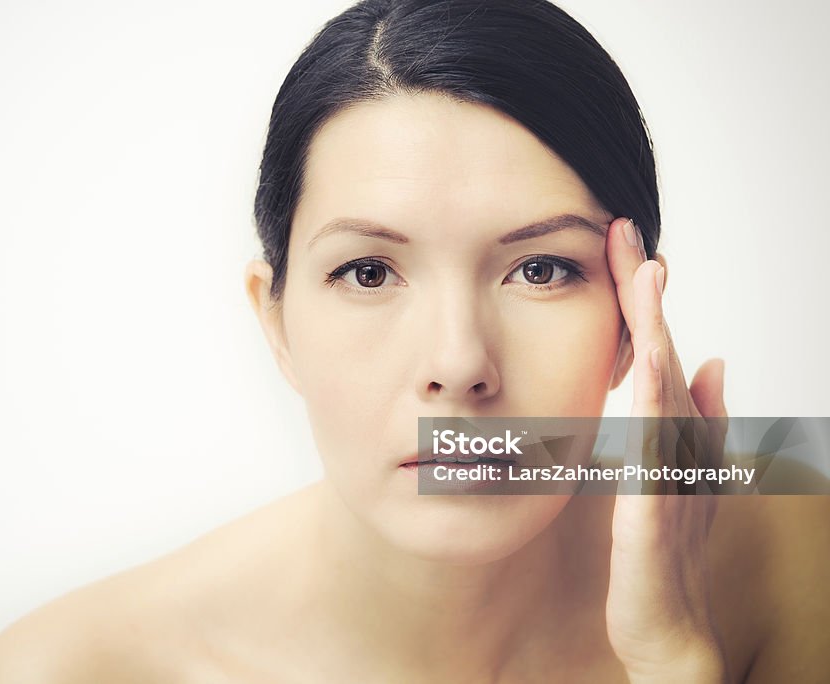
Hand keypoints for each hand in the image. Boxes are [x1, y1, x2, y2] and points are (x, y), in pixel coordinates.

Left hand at [602, 217, 730, 682]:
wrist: (666, 624)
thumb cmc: (664, 548)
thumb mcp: (677, 474)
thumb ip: (697, 418)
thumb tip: (715, 358)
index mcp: (671, 433)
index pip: (655, 351)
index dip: (643, 299)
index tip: (623, 243)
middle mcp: (678, 445)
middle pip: (662, 357)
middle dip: (646, 297)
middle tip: (628, 235)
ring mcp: (671, 477)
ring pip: (663, 395)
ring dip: (653, 336)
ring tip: (643, 279)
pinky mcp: (652, 515)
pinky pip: (652, 458)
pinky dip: (649, 417)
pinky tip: (640, 378)